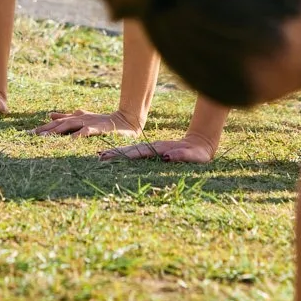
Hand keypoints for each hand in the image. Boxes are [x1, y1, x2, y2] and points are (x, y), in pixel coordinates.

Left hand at [37, 108, 138, 137]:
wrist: (125, 121)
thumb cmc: (102, 122)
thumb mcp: (82, 118)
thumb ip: (67, 116)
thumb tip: (50, 114)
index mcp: (76, 117)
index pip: (56, 122)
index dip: (43, 127)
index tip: (29, 133)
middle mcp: (80, 118)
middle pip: (59, 123)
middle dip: (45, 129)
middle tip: (31, 135)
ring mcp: (89, 122)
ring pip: (69, 125)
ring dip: (56, 131)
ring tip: (44, 137)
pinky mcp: (98, 128)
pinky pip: (86, 131)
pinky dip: (78, 135)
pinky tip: (71, 140)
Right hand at [98, 133, 215, 162]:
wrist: (201, 143)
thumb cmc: (199, 153)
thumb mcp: (193, 156)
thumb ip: (181, 156)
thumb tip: (166, 157)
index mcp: (160, 148)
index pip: (139, 152)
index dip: (125, 155)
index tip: (112, 156)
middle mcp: (154, 147)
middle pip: (131, 149)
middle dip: (115, 153)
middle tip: (99, 157)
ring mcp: (153, 148)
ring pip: (132, 150)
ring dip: (117, 153)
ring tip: (102, 156)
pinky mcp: (154, 151)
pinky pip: (137, 153)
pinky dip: (125, 154)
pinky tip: (117, 157)